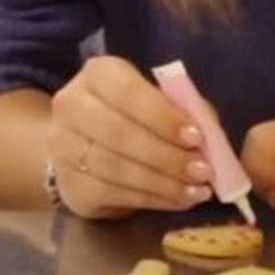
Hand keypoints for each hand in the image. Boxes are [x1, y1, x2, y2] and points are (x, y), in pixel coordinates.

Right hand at [46, 55, 212, 218]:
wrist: (82, 146)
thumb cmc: (134, 116)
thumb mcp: (160, 101)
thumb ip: (185, 111)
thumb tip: (210, 138)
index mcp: (98, 74)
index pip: (127, 92)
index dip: (162, 116)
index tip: (196, 137)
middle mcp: (71, 106)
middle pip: (118, 134)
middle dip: (166, 155)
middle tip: (202, 170)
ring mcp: (63, 149)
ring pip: (116, 168)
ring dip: (163, 182)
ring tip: (197, 190)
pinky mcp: (72, 186)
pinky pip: (114, 194)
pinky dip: (153, 199)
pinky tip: (179, 200)